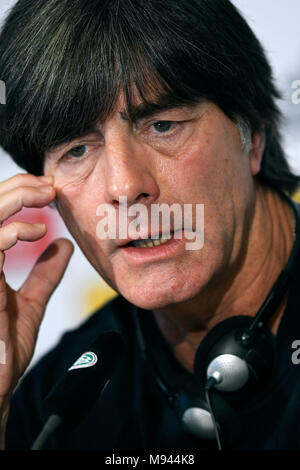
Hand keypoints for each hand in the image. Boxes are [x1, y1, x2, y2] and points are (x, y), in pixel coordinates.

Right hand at [0, 173, 73, 405]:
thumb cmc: (5, 349)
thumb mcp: (30, 303)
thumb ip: (45, 274)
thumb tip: (63, 246)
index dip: (19, 195)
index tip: (50, 191)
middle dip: (18, 188)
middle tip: (49, 184)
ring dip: (14, 198)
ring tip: (45, 195)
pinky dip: (12, 232)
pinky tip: (36, 231)